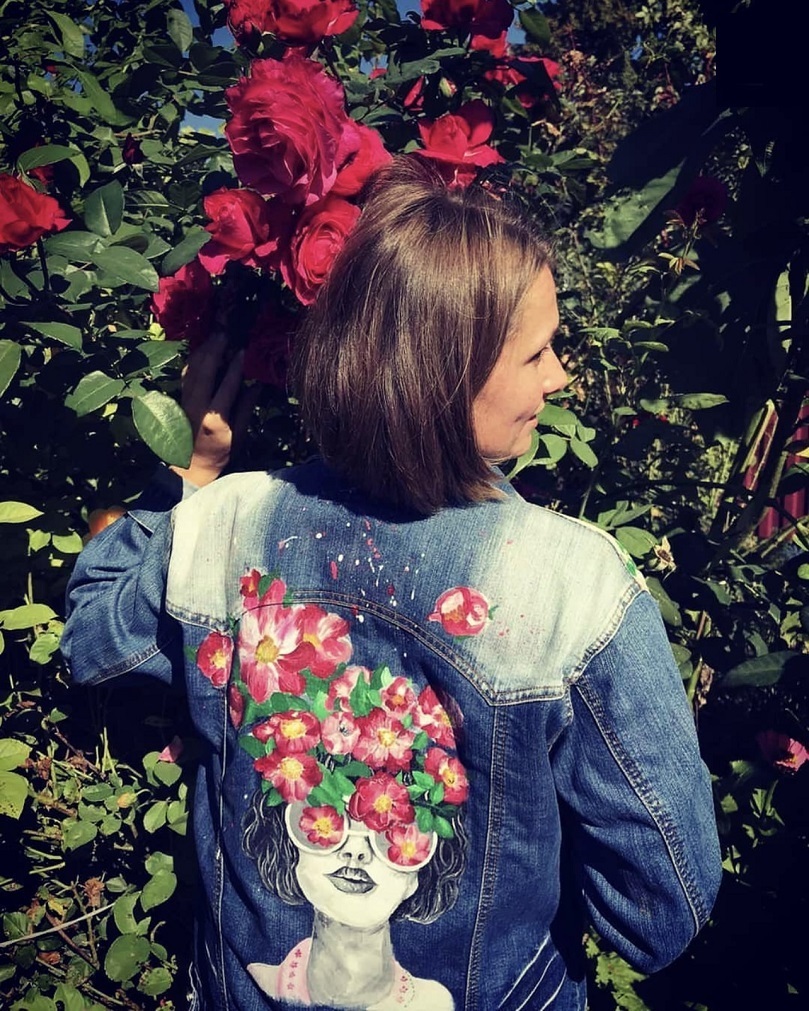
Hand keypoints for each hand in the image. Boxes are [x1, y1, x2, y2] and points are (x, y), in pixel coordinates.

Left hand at [170, 333, 258, 487]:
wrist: (190, 467)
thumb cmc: (220, 454)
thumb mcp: (239, 436)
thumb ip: (246, 409)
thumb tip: (256, 385)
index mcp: (215, 420)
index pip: (227, 386)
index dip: (236, 367)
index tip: (244, 351)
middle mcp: (197, 408)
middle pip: (205, 372)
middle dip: (215, 350)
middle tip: (225, 334)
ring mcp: (185, 402)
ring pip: (192, 370)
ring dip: (203, 351)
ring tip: (213, 336)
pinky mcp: (179, 400)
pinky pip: (185, 375)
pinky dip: (192, 360)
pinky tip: (200, 350)